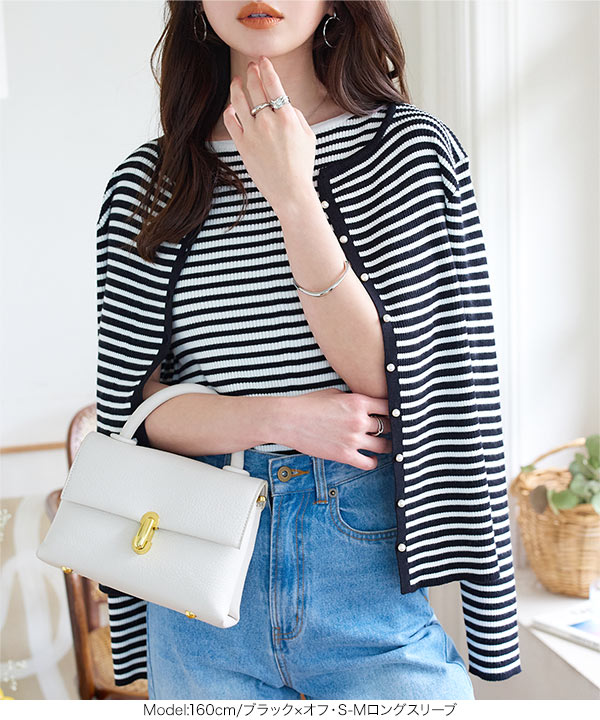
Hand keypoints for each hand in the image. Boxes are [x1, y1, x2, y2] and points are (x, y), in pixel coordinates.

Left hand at [223, 56, 317, 212]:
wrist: (290, 191)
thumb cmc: (302, 166)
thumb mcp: (309, 137)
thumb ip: (296, 116)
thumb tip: (284, 104)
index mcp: (287, 117)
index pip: (273, 84)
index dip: (266, 69)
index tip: (263, 61)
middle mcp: (268, 122)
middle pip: (255, 88)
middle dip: (251, 73)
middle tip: (250, 67)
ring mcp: (253, 133)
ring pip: (239, 100)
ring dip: (236, 86)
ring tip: (237, 81)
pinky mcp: (242, 145)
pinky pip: (230, 121)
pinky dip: (229, 110)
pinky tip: (231, 107)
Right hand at [276, 388, 392, 470]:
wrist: (288, 420)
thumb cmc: (308, 404)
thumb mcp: (335, 394)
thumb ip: (354, 400)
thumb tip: (368, 406)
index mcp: (358, 402)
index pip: (390, 406)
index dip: (394, 410)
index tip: (395, 414)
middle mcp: (359, 420)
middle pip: (389, 426)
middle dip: (391, 428)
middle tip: (390, 431)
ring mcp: (353, 439)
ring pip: (384, 446)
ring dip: (385, 446)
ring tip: (383, 445)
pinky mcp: (345, 455)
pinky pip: (370, 463)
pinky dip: (373, 461)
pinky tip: (371, 457)